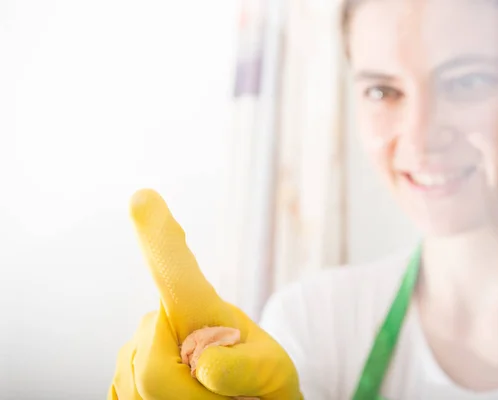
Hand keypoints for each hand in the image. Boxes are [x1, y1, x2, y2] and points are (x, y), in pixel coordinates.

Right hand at [108, 189, 301, 398]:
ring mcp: (134, 351)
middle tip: (221, 398)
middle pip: (154, 371)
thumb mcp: (271, 373)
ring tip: (206, 399)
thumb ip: (245, 368)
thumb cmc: (261, 383)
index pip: (178, 273)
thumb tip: (202, 361)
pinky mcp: (120, 379)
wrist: (246, 398)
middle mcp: (159, 321)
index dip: (159, 238)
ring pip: (142, 393)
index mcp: (201, 309)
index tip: (143, 197)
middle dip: (192, 396)